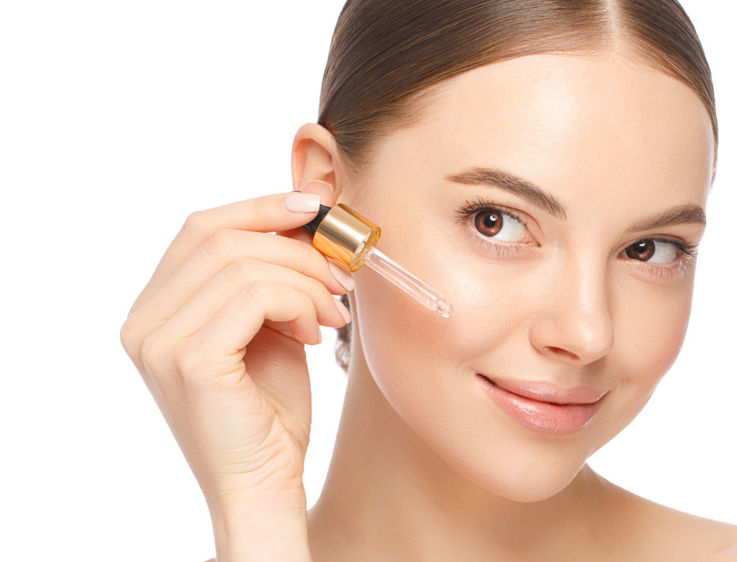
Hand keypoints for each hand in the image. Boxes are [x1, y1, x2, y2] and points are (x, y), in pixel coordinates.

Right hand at [119, 181, 349, 512]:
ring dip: (306, 278)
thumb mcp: (270, 324)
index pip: (201, 228)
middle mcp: (144, 322)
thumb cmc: (270, 409)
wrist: (264, 484)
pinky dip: (300, 302)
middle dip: (295, 245)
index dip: (260, 207)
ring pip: (244, 263)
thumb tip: (308, 204)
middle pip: (221, 236)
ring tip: (332, 312)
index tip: (315, 208)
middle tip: (342, 273)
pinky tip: (317, 333)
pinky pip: (255, 295)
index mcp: (155, 309)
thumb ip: (273, 272)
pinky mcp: (190, 360)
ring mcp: (159, 341)